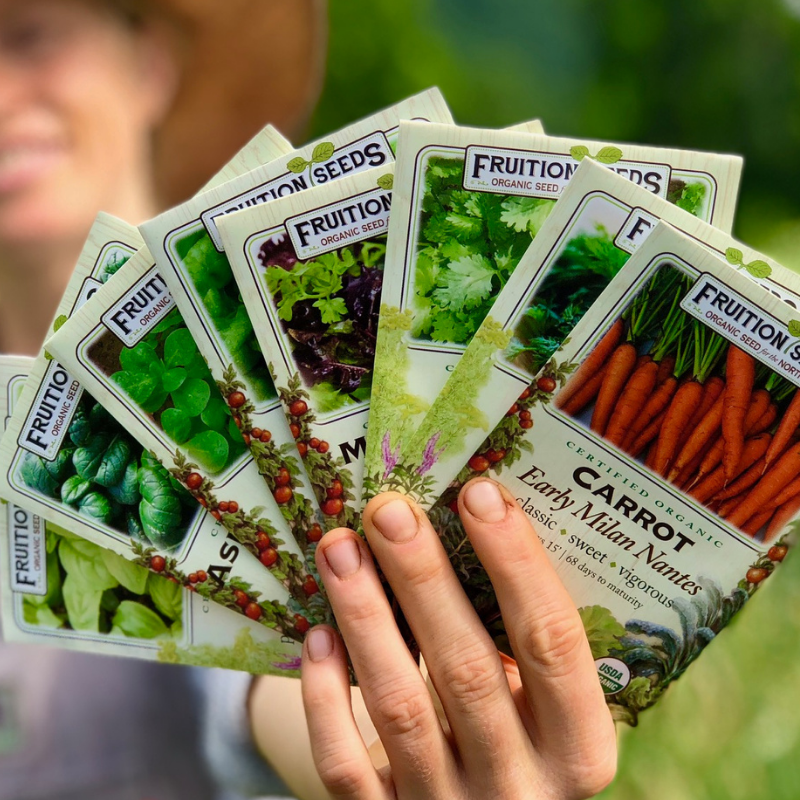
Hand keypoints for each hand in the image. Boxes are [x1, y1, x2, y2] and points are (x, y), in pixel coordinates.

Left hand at [301, 479, 616, 798]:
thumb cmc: (520, 737)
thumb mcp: (548, 705)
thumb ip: (524, 640)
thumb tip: (474, 520)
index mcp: (581, 747)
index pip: (553, 642)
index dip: (516, 561)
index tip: (479, 492)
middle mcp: (522, 788)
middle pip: (467, 670)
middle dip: (423, 577)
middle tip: (389, 509)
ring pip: (400, 708)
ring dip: (365, 616)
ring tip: (340, 547)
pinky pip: (345, 763)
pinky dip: (326, 697)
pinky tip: (318, 635)